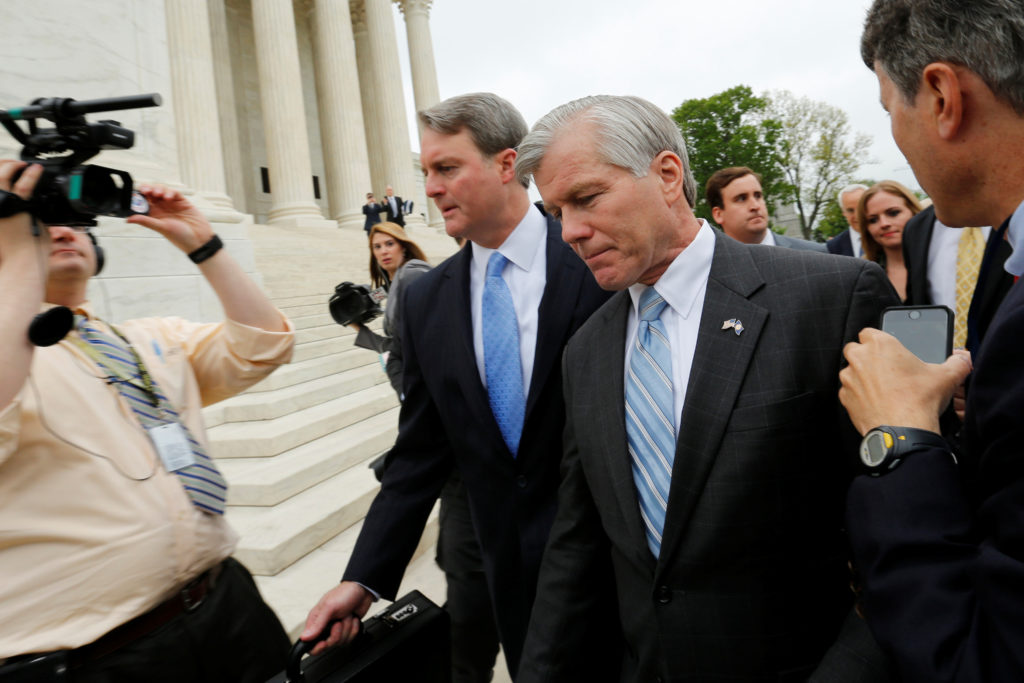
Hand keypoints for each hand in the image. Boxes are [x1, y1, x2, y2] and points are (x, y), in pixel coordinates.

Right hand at [0, 161, 45, 261]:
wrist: (21, 262)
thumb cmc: (15, 251)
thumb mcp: (6, 230)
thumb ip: (13, 215)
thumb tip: (26, 208)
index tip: (4, 169)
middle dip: (1, 165)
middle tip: (13, 163)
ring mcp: (2, 204)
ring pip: (1, 175)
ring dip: (11, 165)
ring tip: (21, 163)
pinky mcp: (17, 206)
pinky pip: (24, 185)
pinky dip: (30, 174)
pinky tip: (36, 169)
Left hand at [125, 185, 213, 253]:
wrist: (199, 240)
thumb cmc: (181, 238)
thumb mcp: (161, 228)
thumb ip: (146, 221)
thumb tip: (128, 219)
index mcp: (154, 215)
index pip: (143, 202)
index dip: (139, 197)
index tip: (137, 194)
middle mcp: (162, 208)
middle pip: (151, 193)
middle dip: (148, 189)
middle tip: (146, 191)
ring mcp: (172, 204)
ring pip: (162, 190)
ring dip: (158, 189)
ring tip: (158, 194)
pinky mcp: (183, 202)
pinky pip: (174, 192)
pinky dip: (170, 192)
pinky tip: (169, 197)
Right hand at [301, 582, 372, 654]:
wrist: (363, 590)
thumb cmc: (345, 593)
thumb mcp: (329, 607)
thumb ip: (317, 623)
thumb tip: (304, 637)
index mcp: (316, 620)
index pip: (309, 643)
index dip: (317, 647)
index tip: (325, 643)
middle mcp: (325, 626)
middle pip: (328, 644)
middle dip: (337, 634)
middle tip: (339, 623)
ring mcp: (336, 629)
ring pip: (340, 642)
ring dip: (347, 628)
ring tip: (346, 616)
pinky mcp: (347, 629)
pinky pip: (350, 638)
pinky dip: (354, 628)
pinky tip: (353, 619)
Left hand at [839, 327, 971, 434]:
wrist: (903, 430)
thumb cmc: (921, 400)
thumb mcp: (947, 376)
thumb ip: (958, 362)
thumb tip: (963, 359)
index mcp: (881, 344)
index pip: (869, 332)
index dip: (878, 340)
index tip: (888, 351)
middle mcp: (860, 358)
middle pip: (856, 349)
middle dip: (866, 356)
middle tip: (885, 369)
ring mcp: (849, 378)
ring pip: (850, 370)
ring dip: (861, 376)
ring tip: (881, 388)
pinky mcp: (844, 397)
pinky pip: (848, 391)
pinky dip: (858, 395)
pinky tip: (875, 402)